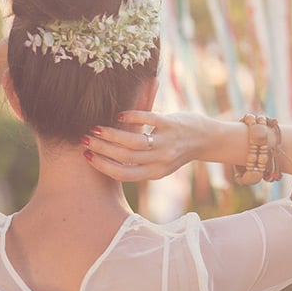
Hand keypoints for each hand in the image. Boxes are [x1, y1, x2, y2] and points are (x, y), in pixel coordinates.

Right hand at [82, 110, 211, 181]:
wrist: (207, 139)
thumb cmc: (175, 149)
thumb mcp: (158, 161)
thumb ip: (136, 159)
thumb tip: (104, 156)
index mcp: (155, 173)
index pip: (123, 174)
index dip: (103, 166)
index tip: (86, 156)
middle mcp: (160, 160)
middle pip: (124, 157)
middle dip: (101, 149)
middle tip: (84, 139)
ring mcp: (166, 142)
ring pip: (134, 142)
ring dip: (111, 135)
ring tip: (95, 128)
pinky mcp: (171, 124)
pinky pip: (149, 121)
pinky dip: (132, 118)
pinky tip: (119, 116)